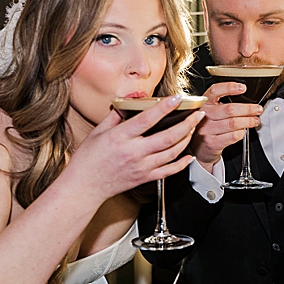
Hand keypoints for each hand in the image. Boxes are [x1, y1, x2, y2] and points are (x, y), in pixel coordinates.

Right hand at [68, 96, 204, 197]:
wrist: (85, 185)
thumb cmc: (88, 159)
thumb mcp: (98, 131)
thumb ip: (115, 116)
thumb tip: (129, 102)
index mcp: (120, 137)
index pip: (147, 119)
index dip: (164, 107)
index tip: (177, 98)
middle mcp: (134, 152)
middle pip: (168, 137)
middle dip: (187, 124)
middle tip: (198, 114)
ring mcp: (141, 167)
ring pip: (172, 153)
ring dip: (186, 139)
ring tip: (192, 129)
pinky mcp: (145, 178)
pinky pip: (168, 171)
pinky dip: (182, 163)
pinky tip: (188, 155)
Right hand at [191, 82, 263, 170]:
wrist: (198, 146)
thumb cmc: (207, 126)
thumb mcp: (209, 111)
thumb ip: (221, 103)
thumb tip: (244, 99)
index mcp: (204, 104)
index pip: (215, 91)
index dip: (229, 87)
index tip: (242, 88)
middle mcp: (203, 115)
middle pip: (229, 109)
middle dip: (247, 109)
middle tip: (257, 109)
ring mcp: (206, 129)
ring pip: (233, 123)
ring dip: (248, 121)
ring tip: (255, 120)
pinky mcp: (212, 142)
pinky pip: (232, 136)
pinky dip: (241, 133)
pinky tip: (243, 131)